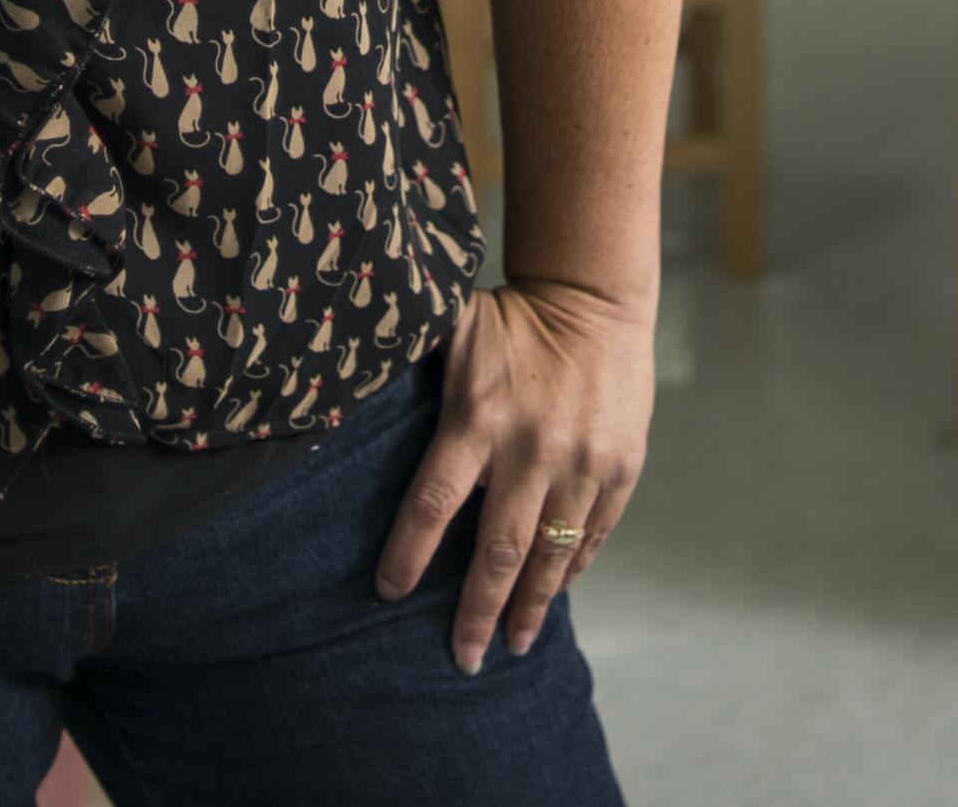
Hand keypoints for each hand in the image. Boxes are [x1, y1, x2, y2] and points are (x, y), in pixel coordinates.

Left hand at [377, 278, 653, 671]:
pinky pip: (593, 534)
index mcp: (479, 419)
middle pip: (496, 551)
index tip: (389, 592)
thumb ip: (406, 358)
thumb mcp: (453, 329)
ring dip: (529, 607)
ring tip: (512, 646)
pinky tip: (551, 593)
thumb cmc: (512, 319)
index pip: (433, 504)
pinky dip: (570, 569)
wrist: (596, 297)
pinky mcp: (622, 467)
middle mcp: (532, 449)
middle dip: (477, 613)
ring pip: (550, 554)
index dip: (408, 555)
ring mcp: (583, 463)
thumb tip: (335, 376)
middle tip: (463, 659)